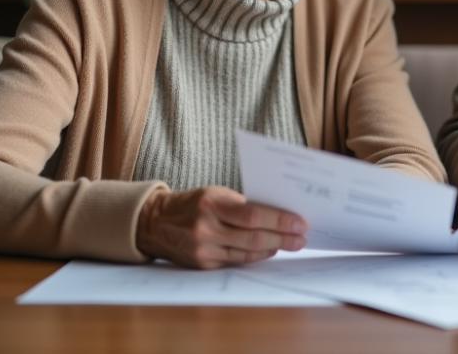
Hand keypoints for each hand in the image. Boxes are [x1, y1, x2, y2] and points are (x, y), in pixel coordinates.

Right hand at [135, 185, 306, 268]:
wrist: (156, 223)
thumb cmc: (193, 203)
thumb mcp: (216, 194)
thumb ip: (243, 204)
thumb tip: (278, 214)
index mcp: (211, 203)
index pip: (253, 215)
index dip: (280, 221)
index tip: (299, 222)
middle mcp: (206, 228)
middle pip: (254, 237)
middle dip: (283, 238)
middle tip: (301, 238)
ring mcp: (203, 249)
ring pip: (247, 253)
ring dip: (273, 248)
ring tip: (291, 244)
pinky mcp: (202, 264)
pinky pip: (236, 262)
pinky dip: (255, 255)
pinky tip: (269, 250)